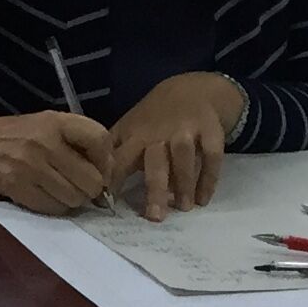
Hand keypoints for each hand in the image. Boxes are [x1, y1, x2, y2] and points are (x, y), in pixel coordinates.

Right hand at [0, 106, 112, 213]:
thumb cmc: (19, 134)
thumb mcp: (48, 124)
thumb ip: (78, 142)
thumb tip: (109, 176)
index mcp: (56, 121)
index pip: (100, 139)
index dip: (106, 161)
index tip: (99, 170)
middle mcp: (45, 142)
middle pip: (92, 180)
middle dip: (90, 188)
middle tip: (80, 186)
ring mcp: (31, 167)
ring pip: (75, 199)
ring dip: (72, 200)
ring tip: (60, 190)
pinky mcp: (18, 188)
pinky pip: (54, 209)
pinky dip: (55, 207)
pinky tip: (45, 195)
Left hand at [107, 73, 244, 220]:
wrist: (191, 89)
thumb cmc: (153, 118)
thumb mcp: (129, 128)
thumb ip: (115, 153)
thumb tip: (95, 183)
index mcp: (135, 135)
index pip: (120, 159)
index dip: (113, 179)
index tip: (108, 203)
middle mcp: (159, 134)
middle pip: (155, 161)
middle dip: (154, 188)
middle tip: (155, 217)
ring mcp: (186, 131)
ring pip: (183, 157)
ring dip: (184, 183)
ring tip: (183, 208)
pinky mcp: (210, 131)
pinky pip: (212, 155)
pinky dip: (209, 177)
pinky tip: (204, 199)